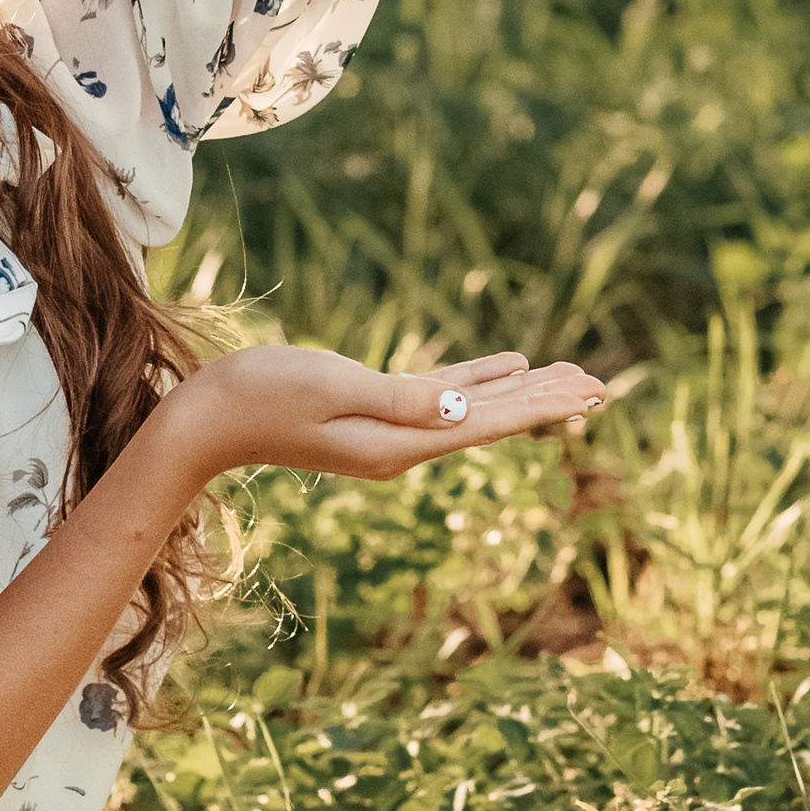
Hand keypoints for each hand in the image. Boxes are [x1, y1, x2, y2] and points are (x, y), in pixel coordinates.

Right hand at [168, 344, 605, 483]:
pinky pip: (444, 396)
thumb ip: (399, 400)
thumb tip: (463, 411)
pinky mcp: (373, 411)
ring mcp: (390, 431)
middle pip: (493, 419)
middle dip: (547, 400)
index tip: (589, 393)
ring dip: (523, 390)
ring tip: (571, 378)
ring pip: (476, 407)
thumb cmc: (262, 395)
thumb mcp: (333, 389)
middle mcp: (404, 445)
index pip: (488, 423)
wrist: (206, 418)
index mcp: (400, 445)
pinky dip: (480, 380)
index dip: (541, 405)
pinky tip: (509, 365)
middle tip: (603, 384)